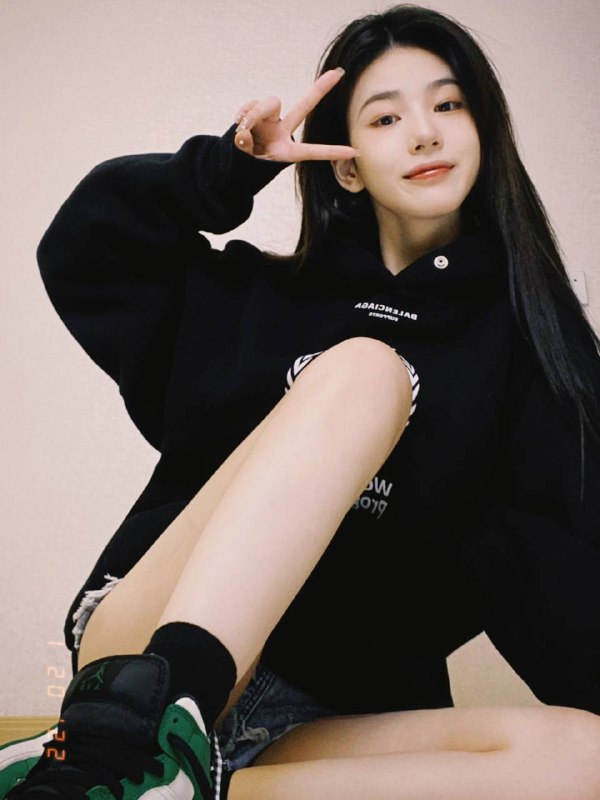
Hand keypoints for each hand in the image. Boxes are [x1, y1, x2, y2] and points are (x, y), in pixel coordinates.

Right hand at [233, 68, 359, 162]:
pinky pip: (250, 105)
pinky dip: (243, 114)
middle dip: (320, 90)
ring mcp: (270, 119)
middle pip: (303, 106)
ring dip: (254, 114)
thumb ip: (244, 146)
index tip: (354, 152)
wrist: (234, 158)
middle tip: (339, 73)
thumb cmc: (246, 164)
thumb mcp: (247, 162)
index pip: (312, 151)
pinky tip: (238, 123)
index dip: (332, 152)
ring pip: (269, 103)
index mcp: (287, 151)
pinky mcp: (256, 111)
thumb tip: (242, 131)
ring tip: (243, 130)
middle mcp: (282, 131)